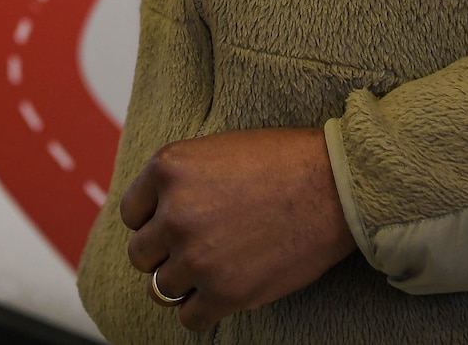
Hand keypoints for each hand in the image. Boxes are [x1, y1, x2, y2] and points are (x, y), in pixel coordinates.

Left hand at [120, 127, 355, 330]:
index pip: (131, 213)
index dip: (154, 220)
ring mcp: (197, 255)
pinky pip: (189, 318)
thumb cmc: (283, 162)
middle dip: (165, 252)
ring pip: (160, 287)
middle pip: (140, 253)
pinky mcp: (225, 292)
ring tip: (214, 266)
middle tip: (199, 246)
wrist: (336, 185)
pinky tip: (222, 292)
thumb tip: (153, 216)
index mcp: (168, 168)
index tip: (178, 223)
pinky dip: (202, 310)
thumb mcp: (216, 150)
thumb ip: (179, 182)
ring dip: (184, 281)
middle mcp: (174, 212)